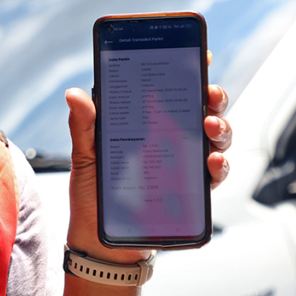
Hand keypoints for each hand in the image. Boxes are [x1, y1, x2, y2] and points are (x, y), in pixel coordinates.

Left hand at [64, 74, 232, 263]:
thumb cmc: (92, 195)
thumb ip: (84, 126)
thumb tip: (74, 94)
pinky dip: (219, 165)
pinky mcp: (192, 191)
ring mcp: (184, 164)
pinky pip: (215, 174)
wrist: (101, 241)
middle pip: (202, 109)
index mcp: (145, 124)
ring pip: (215, 137)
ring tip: (210, 125)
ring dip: (221, 126)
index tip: (200, 54)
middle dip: (214, 96)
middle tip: (210, 92)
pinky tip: (212, 160)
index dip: (189, 70)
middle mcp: (170, 140)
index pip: (171, 91)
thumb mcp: (85, 157)